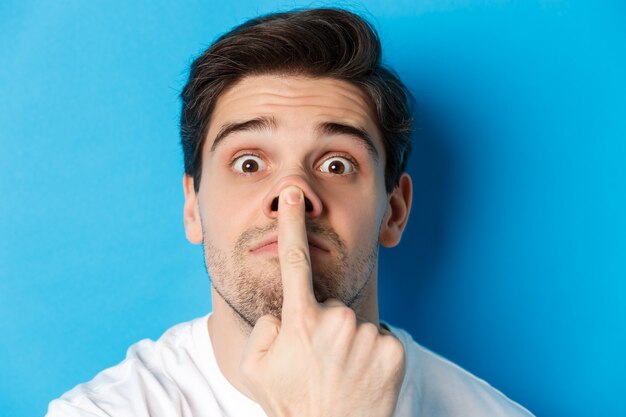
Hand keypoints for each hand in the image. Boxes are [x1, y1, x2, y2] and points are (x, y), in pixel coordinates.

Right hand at [239, 185, 405, 416]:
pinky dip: (371, 353)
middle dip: (323, 325)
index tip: (295, 195)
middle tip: (318, 362)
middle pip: (330, 305)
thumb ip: (263, 327)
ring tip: (340, 373)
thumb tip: (283, 311)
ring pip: (354, 324)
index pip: (293, 260)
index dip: (293, 223)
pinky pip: (378, 338)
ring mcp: (367, 334)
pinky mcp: (393, 349)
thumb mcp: (255, 367)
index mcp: (300, 319)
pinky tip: (361, 376)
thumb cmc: (291, 404)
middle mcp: (336, 320)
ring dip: (347, 342)